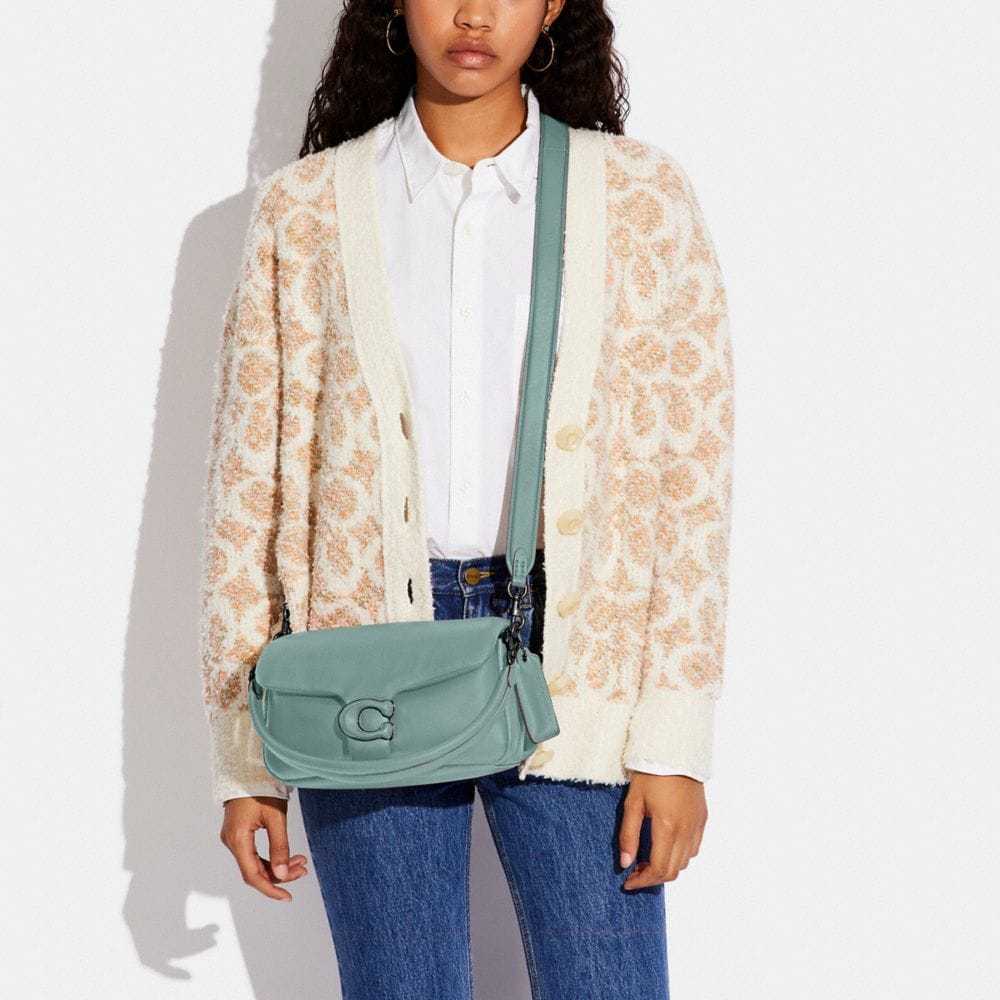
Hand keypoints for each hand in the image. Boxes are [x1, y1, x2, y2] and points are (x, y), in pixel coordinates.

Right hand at [220, 795, 308, 899]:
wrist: (249, 769)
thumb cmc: (262, 788)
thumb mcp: (276, 817)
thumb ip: (279, 847)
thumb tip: (283, 875)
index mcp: (237, 839)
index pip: (253, 875)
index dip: (270, 889)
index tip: (287, 897)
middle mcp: (231, 841)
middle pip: (255, 871)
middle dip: (280, 874)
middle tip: (303, 869)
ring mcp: (233, 837)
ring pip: (255, 863)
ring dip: (277, 866)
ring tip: (301, 862)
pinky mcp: (238, 833)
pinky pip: (253, 853)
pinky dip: (270, 857)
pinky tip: (288, 856)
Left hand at [618, 774, 706, 889]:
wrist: (675, 752)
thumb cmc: (650, 774)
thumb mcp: (633, 802)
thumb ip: (628, 835)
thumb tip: (625, 864)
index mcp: (667, 827)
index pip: (658, 868)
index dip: (642, 880)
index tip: (628, 882)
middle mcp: (686, 830)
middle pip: (672, 870)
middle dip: (653, 878)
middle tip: (635, 872)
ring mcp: (697, 825)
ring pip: (684, 862)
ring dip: (666, 867)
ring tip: (647, 859)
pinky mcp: (702, 819)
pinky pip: (694, 848)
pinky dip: (680, 855)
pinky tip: (665, 846)